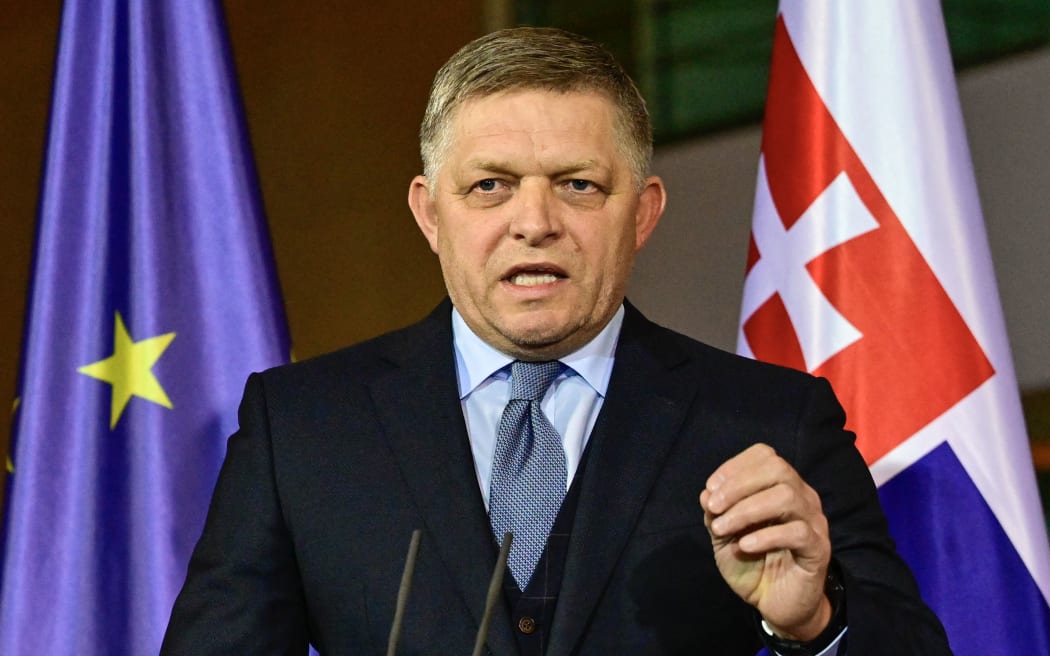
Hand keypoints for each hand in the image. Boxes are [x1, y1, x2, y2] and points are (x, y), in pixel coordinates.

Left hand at [699, 443, 831, 640]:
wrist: (774, 605)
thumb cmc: (751, 564)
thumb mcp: (723, 536)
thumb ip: (715, 513)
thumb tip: (707, 492)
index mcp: (780, 487)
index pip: (765, 456)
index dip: (735, 466)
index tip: (711, 489)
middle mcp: (802, 497)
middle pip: (778, 469)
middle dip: (738, 485)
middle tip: (713, 508)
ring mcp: (813, 521)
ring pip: (787, 496)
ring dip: (746, 510)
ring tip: (722, 529)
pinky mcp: (819, 548)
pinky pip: (797, 532)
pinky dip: (766, 535)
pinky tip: (745, 545)